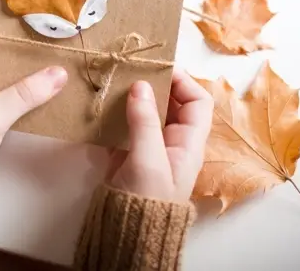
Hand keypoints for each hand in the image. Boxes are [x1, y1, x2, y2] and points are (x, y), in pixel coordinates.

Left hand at [0, 11, 67, 174]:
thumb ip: (25, 94)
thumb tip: (60, 72)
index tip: (29, 16)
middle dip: (19, 38)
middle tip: (51, 35)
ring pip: (0, 65)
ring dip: (23, 61)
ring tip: (54, 57)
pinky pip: (4, 86)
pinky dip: (22, 82)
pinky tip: (45, 87)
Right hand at [107, 69, 213, 200]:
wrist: (127, 233)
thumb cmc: (147, 200)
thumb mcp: (149, 160)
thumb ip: (145, 122)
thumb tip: (141, 85)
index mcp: (188, 142)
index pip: (198, 102)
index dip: (183, 81)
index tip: (159, 67)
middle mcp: (172, 141)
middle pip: (170, 102)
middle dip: (154, 84)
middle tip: (132, 69)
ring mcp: (149, 145)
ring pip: (146, 110)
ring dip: (133, 95)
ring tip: (116, 81)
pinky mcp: (127, 151)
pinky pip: (126, 123)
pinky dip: (116, 111)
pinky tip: (102, 104)